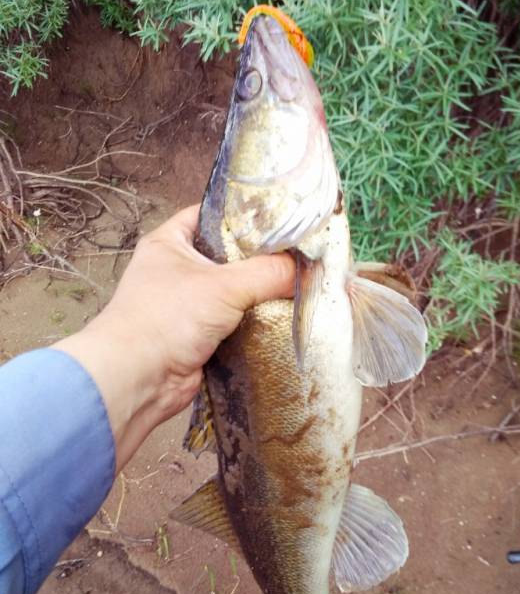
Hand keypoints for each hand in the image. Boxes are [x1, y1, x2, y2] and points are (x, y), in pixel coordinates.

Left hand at [54, 205, 294, 471]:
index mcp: (170, 243)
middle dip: (259, 258)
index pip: (210, 215)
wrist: (137, 379)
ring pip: (234, 291)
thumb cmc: (166, 319)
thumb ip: (268, 273)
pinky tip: (281, 318)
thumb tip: (307, 270)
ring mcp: (187, 305)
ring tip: (296, 284)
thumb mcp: (223, 286)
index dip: (242, 214)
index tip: (279, 217)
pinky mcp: (198, 336)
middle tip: (296, 254)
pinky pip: (234, 322)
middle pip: (228, 255)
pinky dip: (253, 322)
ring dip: (258, 294)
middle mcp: (177, 270)